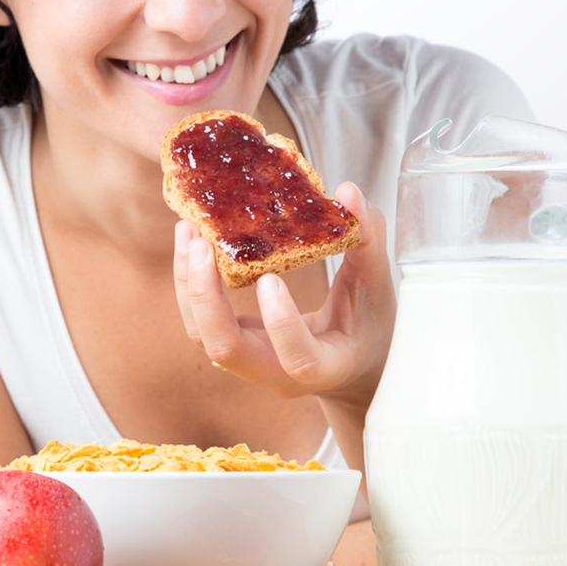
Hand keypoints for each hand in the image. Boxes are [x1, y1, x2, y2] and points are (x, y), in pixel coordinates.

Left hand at [172, 182, 395, 407]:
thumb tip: (347, 193)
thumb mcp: (377, 285)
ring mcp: (251, 361)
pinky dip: (191, 283)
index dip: (282, 324)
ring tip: (188, 233)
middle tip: (201, 244)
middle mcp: (278, 372)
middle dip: (206, 298)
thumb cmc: (369, 326)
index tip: (270, 278)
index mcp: (326, 366)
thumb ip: (367, 239)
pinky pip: (200, 321)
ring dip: (189, 286)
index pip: (298, 361)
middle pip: (227, 351)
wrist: (351, 360)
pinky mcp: (234, 342)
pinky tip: (191, 242)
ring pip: (203, 336)